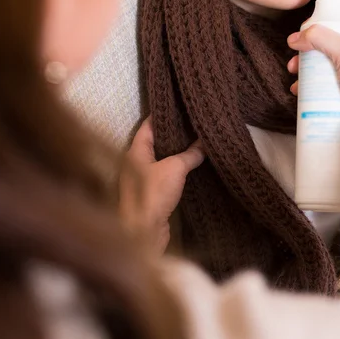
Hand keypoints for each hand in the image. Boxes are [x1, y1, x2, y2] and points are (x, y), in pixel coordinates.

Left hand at [120, 116, 204, 254]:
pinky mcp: (150, 193)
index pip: (148, 124)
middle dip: (173, 133)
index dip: (163, 114)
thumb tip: (204, 143)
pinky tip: (192, 165)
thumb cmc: (153, 194)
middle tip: (193, 123)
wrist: (142, 232)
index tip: (179, 106)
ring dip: (176, 152)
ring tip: (197, 140)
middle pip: (155, 141)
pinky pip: (164, 173)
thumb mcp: (175, 169)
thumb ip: (190, 154)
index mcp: (135, 150)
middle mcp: (135, 162)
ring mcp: (141, 178)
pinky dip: (176, 168)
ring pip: (160, 158)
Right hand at [287, 0, 339, 138]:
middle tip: (300, 38)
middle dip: (314, 29)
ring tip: (294, 69)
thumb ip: (322, 39)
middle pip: (339, 23)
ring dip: (308, 56)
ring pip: (328, 48)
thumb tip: (297, 37)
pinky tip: (299, 87)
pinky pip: (326, 71)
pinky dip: (311, 76)